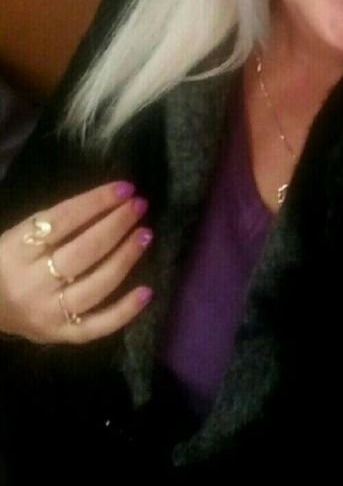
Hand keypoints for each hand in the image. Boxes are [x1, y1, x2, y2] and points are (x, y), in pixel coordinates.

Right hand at [0, 181, 152, 343]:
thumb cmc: (11, 261)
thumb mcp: (22, 235)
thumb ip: (59, 222)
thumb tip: (110, 201)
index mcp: (17, 251)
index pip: (62, 221)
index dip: (96, 202)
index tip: (125, 189)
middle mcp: (32, 284)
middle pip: (83, 252)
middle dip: (116, 225)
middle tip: (139, 206)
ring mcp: (49, 313)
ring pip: (96, 286)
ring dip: (126, 258)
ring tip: (145, 234)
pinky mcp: (62, 335)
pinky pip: (98, 325)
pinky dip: (126, 311)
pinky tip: (148, 291)